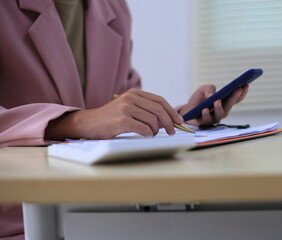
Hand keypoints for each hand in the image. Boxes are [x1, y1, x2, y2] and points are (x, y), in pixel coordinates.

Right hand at [45, 89, 182, 139]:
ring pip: (153, 121)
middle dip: (169, 122)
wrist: (88, 123)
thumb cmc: (110, 119)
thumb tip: (167, 120)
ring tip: (150, 134)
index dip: (172, 111)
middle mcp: (131, 98)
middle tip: (172, 132)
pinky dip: (148, 135)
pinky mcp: (122, 120)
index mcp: (134, 93)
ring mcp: (126, 108)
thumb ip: (145, 110)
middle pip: (159, 110)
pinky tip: (145, 136)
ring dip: (156, 131)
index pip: (160, 100)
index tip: (179, 121)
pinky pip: (144, 129)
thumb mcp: (128, 108)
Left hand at [178, 84, 248, 125]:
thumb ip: (209, 88)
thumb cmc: (198, 100)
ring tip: (217, 101)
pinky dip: (206, 114)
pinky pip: (206, 120)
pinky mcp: (203, 122)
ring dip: (219, 108)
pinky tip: (205, 109)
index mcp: (224, 103)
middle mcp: (221, 112)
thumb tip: (211, 95)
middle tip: (238, 89)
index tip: (246, 84)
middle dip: (234, 97)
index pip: (236, 99)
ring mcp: (213, 118)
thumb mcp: (203, 89)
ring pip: (219, 114)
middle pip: (229, 106)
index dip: (242, 93)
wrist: (186, 111)